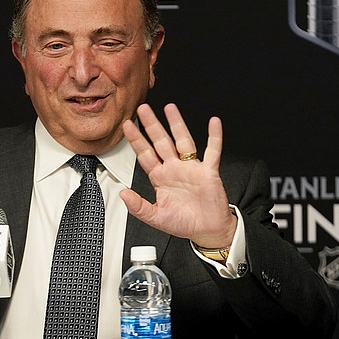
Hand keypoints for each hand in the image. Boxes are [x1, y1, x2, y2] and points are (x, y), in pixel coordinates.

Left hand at [120, 103, 236, 248]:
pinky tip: (213, 123)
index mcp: (160, 178)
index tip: (127, 126)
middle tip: (142, 109)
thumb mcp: (156, 217)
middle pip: (161, 142)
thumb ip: (138, 207)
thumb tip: (123, 194)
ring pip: (183, 140)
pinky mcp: (208, 171)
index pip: (145, 154)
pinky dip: (214, 136)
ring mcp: (191, 168)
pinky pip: (212, 151)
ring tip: (170, 108)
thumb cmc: (184, 223)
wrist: (207, 230)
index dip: (136, 140)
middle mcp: (174, 169)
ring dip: (177, 124)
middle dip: (151, 125)